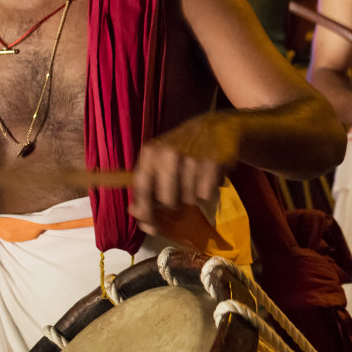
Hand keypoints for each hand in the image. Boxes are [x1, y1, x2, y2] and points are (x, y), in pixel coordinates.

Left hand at [129, 114, 239, 234]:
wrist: (216, 125)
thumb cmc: (182, 148)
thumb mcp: (158, 160)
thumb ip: (145, 186)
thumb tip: (135, 213)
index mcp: (150, 153)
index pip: (142, 189)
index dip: (146, 212)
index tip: (152, 226)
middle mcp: (169, 154)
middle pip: (167, 200)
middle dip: (174, 204)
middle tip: (180, 195)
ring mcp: (192, 158)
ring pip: (189, 199)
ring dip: (193, 197)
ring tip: (197, 182)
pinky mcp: (214, 162)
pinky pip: (207, 194)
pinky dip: (209, 191)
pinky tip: (209, 179)